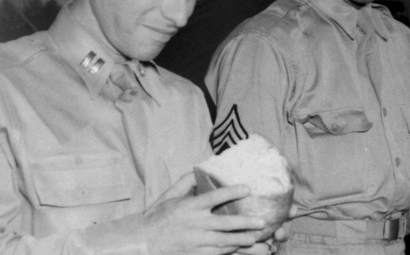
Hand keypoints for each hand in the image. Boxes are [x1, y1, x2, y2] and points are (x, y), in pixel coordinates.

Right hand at [140, 173, 272, 254]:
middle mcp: (194, 224)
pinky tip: (240, 246)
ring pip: (224, 241)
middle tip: (262, 221)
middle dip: (245, 222)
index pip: (214, 197)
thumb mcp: (170, 195)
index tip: (248, 188)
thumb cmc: (157, 217)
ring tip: (256, 237)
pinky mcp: (194, 254)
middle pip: (225, 223)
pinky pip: (216, 253)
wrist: (141, 242)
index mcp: (189, 206)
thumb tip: (200, 168)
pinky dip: (229, 250)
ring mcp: (195, 241)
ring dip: (242, 239)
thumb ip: (186, 181)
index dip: (232, 192)